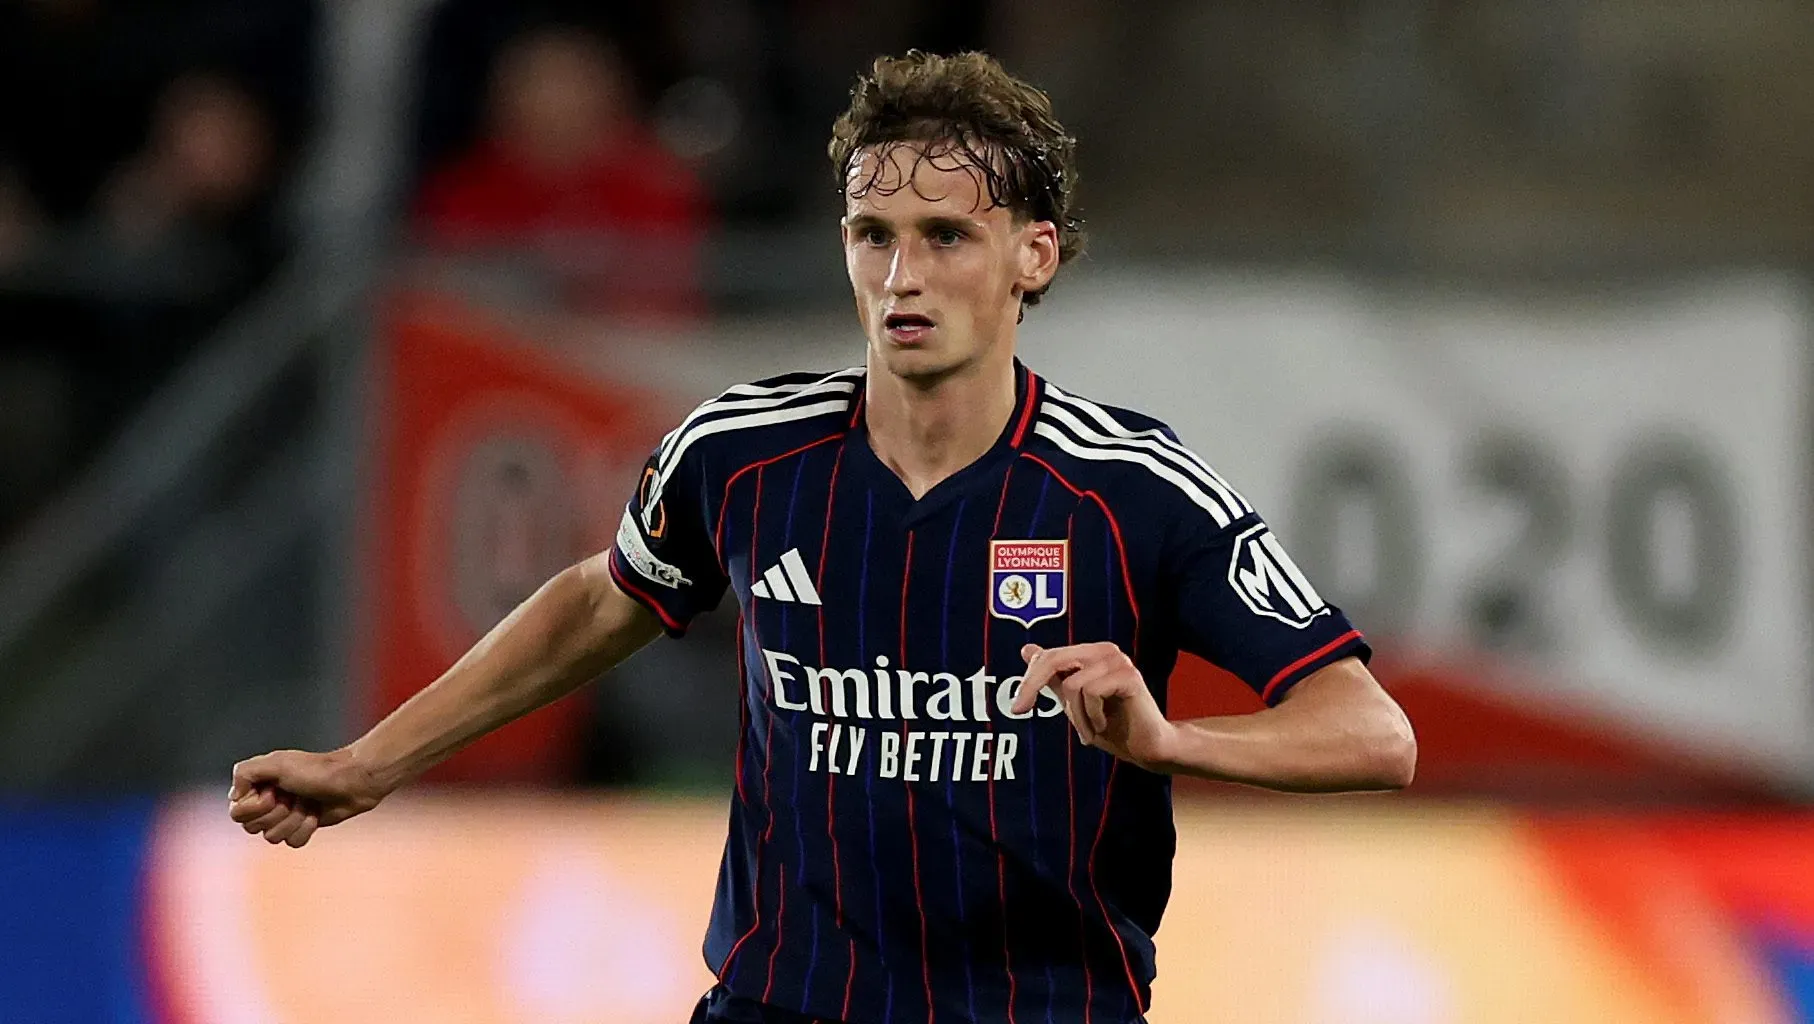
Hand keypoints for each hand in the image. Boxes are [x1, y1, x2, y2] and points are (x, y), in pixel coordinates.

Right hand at [227, 747, 390, 848]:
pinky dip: (306, 829)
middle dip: (278, 813)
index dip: (255, 807)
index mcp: (256, 786)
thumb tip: (233, 797)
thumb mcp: (276, 763)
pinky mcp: (301, 827)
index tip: (274, 791)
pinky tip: (316, 815)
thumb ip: (245, 772)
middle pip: (252, 828)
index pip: (236, 813)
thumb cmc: (316, 769)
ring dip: (293, 820)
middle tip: (294, 796)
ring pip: (272, 837)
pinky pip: (292, 842)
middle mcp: (266, 802)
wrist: (352, 781)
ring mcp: (284, 816)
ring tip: (308, 804)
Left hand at [1012, 642, 1179, 771]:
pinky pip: (1091, 693)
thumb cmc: (1114, 726)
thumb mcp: (1074, 703)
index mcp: (1092, 653)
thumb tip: (1026, 649)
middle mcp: (1105, 650)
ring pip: (1073, 684)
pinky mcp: (1129, 676)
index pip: (1049, 656)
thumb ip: (1053, 678)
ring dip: (1077, 717)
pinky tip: (1105, 724)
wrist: (1147, 748)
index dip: (1028, 680)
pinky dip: (1092, 716)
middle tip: (1019, 711)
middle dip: (1032, 686)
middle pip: (1054, 660)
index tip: (1016, 709)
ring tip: (1091, 730)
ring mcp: (1118, 661)